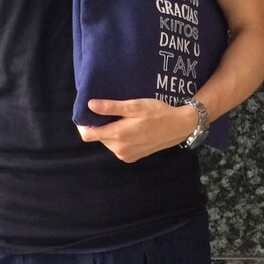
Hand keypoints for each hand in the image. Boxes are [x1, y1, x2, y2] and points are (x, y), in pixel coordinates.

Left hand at [77, 98, 196, 162]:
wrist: (178, 127)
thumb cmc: (157, 113)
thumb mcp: (134, 106)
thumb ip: (111, 107)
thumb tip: (90, 105)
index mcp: (117, 135)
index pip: (88, 134)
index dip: (84, 124)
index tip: (89, 113)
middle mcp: (119, 149)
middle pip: (98, 137)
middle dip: (101, 125)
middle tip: (113, 112)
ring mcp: (125, 155)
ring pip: (108, 142)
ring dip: (111, 132)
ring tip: (124, 119)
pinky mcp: (131, 158)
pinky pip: (118, 147)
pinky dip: (120, 138)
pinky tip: (131, 129)